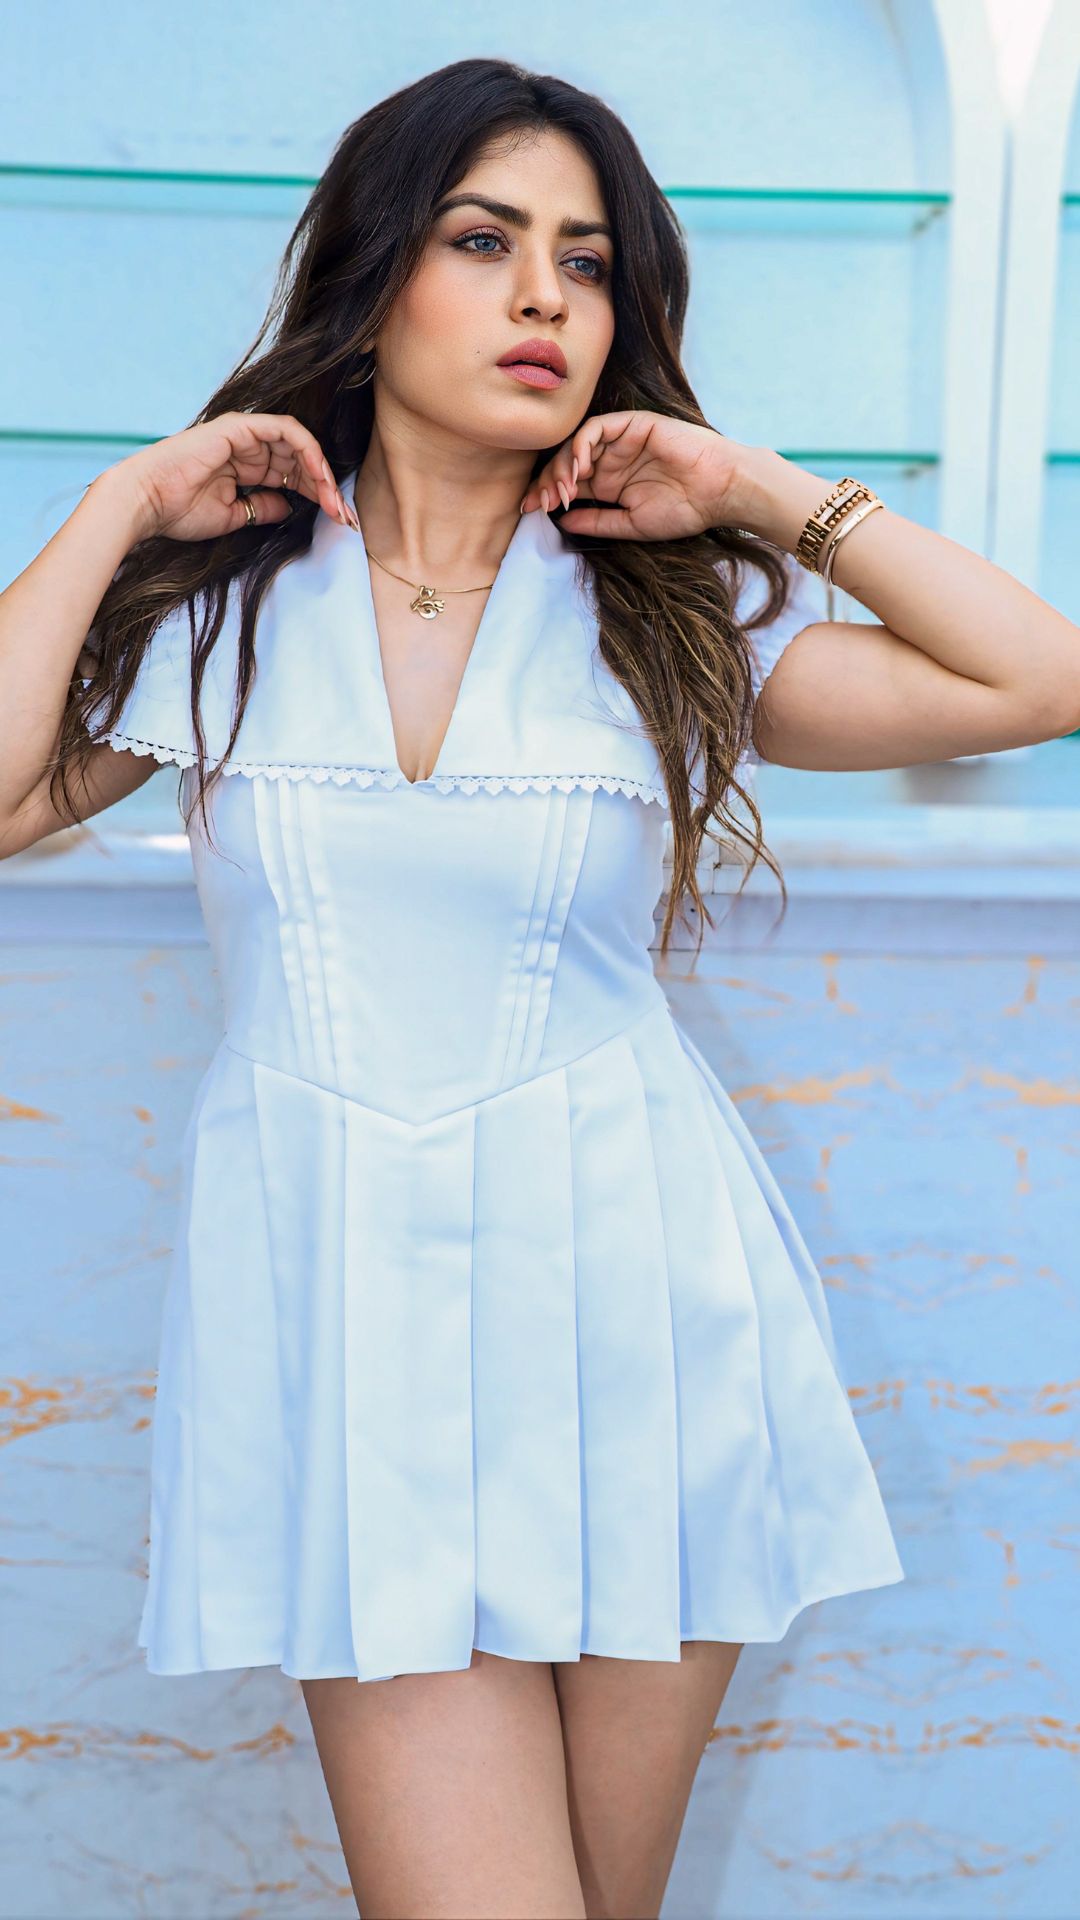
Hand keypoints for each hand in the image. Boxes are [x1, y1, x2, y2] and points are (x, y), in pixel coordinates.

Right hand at [106, 412, 360, 544]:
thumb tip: (290, 507)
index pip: (291, 476)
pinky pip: (287, 432)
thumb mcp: (233, 516)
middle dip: (326, 489)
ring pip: (299, 446)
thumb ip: (263, 509)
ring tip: (336, 503)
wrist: (145, 504)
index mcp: (244, 466)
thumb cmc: (177, 512)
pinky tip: (321, 479)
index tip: (336, 521)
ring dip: (322, 474)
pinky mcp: (240, 427)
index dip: (316, 496)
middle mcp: (246, 446)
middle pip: (300, 461)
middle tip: (345, 517)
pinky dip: (308, 452)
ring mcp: (244, 434)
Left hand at [520, 411, 746, 541]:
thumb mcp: (631, 524)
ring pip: (576, 444)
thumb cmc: (685, 510)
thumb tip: (560, 522)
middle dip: (546, 482)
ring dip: (562, 465)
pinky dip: (581, 445)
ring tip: (562, 490)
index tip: (528, 510)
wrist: (720, 491)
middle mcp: (611, 460)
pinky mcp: (633, 424)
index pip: (568, 484)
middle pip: (565, 463)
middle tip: (537, 501)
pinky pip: (597, 427)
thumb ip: (597, 522)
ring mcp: (621, 441)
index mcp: (610, 483)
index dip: (545, 494)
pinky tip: (579, 467)